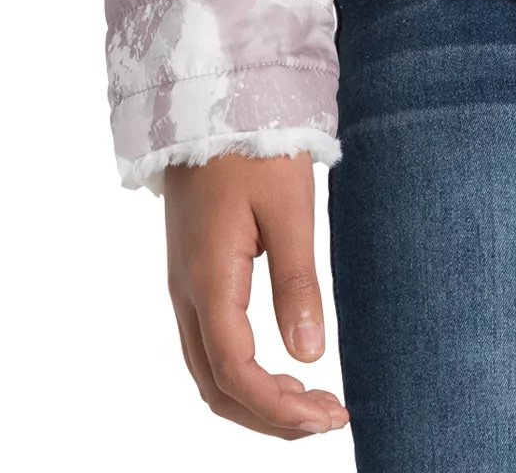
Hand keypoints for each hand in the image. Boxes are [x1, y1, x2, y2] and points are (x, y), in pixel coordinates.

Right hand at [165, 152, 349, 439]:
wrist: (210, 97)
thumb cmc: (255, 145)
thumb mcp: (289, 209)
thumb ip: (297, 283)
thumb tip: (309, 356)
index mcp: (209, 280)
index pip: (236, 372)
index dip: (280, 408)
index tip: (330, 416)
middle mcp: (187, 292)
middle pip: (217, 384)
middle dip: (269, 415)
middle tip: (329, 417)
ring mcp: (185, 284)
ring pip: (209, 369)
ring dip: (256, 398)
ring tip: (312, 402)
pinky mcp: (194, 272)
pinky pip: (209, 343)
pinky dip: (243, 372)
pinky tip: (281, 366)